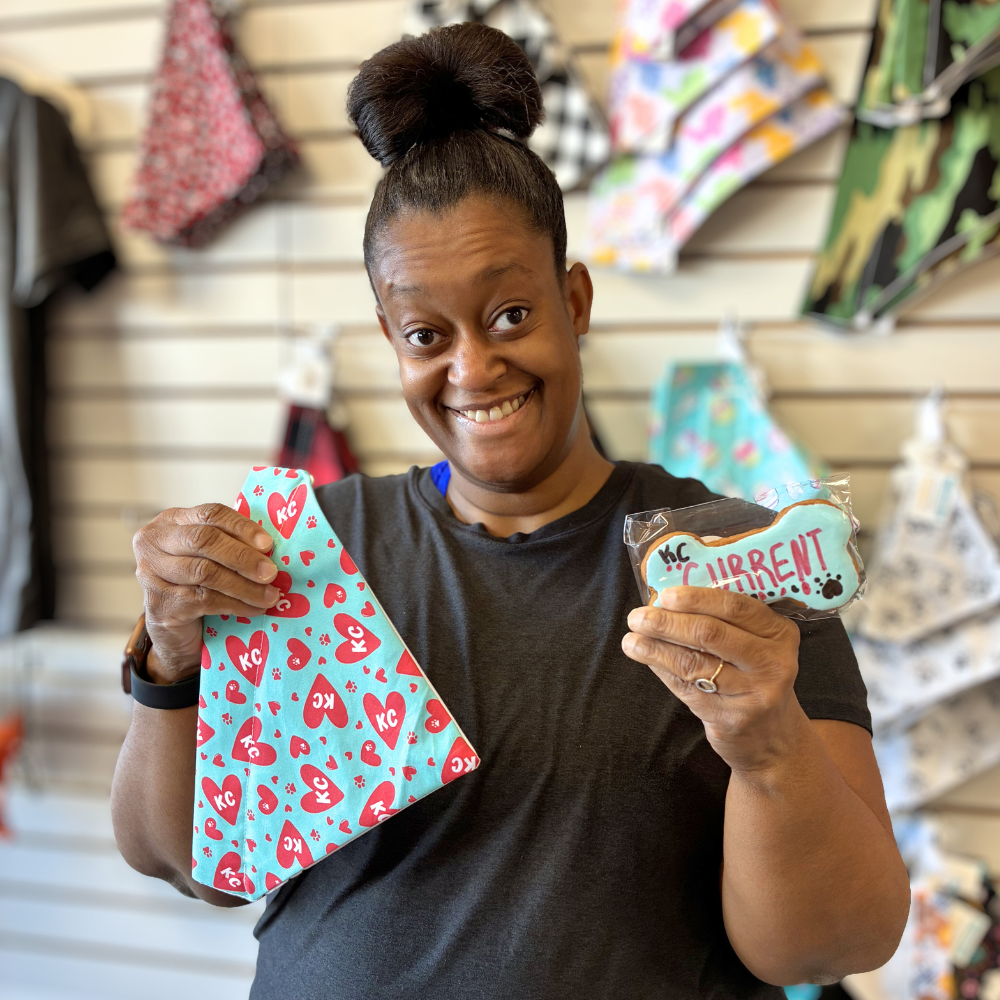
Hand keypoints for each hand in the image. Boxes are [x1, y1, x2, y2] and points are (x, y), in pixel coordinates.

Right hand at [133, 504, 278, 682]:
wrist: (172, 630)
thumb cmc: (195, 585)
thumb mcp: (209, 557)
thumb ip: (230, 544)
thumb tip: (270, 548)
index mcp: (170, 521)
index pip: (210, 514)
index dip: (242, 527)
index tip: (268, 544)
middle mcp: (153, 542)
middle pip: (204, 540)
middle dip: (243, 557)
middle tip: (271, 572)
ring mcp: (150, 573)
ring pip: (205, 572)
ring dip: (244, 586)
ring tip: (269, 595)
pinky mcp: (158, 603)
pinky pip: (204, 599)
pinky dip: (235, 605)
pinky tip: (254, 609)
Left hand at [621, 586, 804, 773]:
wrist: (774, 740)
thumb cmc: (754, 679)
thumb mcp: (756, 646)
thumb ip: (725, 622)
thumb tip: (667, 600)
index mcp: (779, 632)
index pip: (734, 606)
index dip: (696, 598)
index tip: (665, 595)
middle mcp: (772, 661)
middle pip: (710, 633)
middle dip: (667, 622)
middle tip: (637, 617)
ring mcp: (754, 693)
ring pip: (694, 662)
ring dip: (656, 648)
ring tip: (631, 639)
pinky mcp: (733, 718)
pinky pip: (687, 688)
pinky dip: (662, 670)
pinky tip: (645, 658)